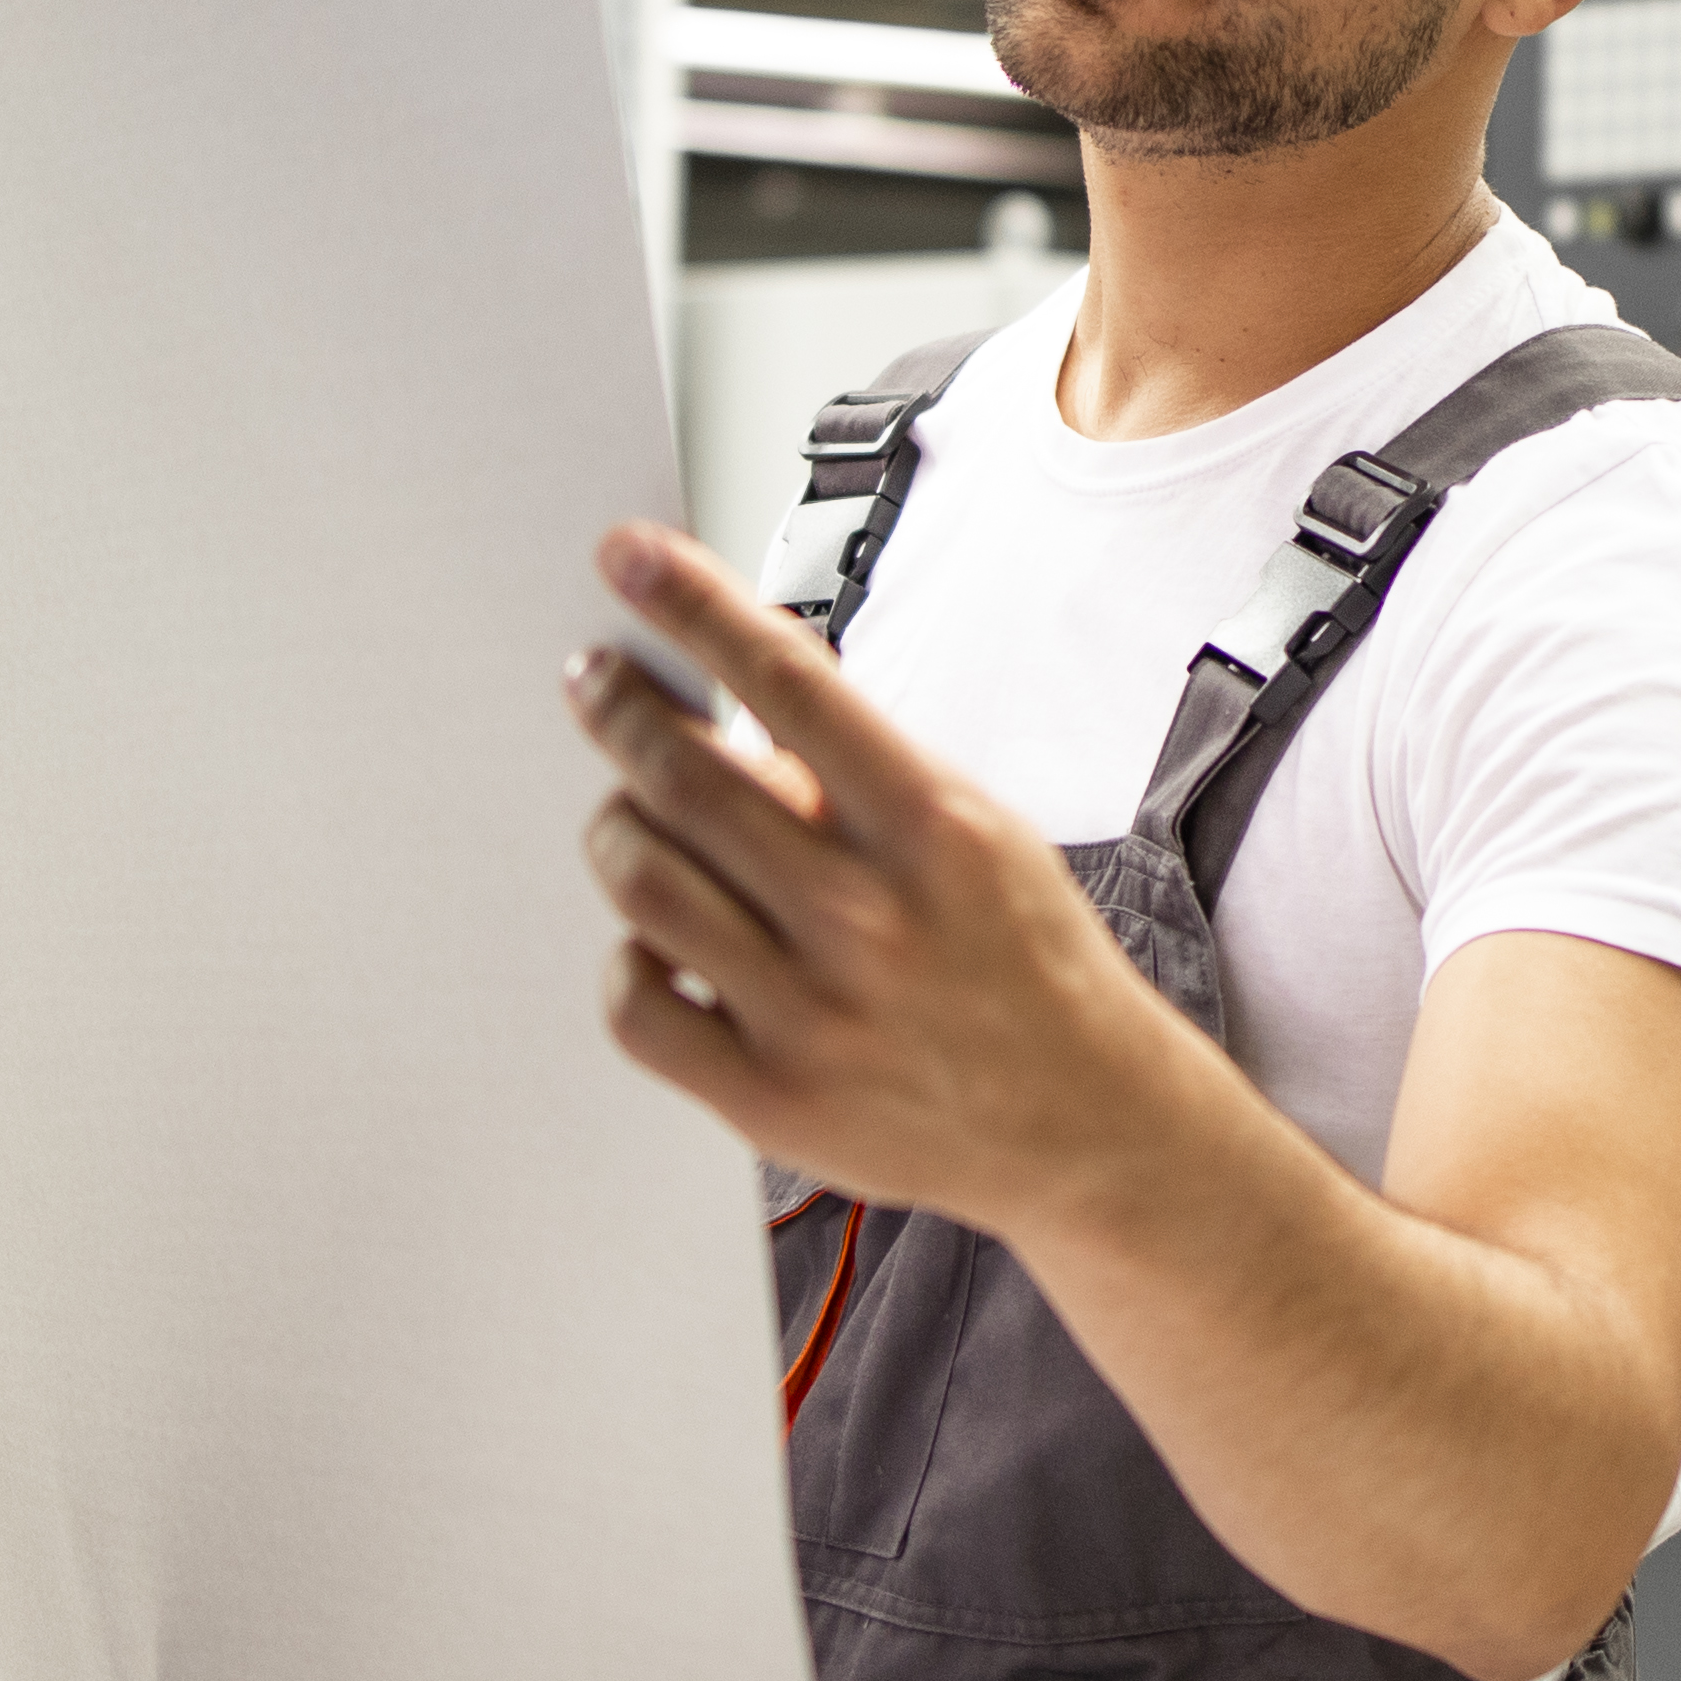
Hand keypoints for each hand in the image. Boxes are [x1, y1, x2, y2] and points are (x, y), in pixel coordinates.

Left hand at [565, 527, 1225, 1231]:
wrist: (1085, 1125)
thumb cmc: (1028, 967)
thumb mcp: (981, 835)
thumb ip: (861, 779)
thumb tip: (732, 721)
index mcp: (933, 829)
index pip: (785, 680)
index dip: (693, 604)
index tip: (630, 555)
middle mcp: (867, 917)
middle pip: (685, 776)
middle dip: (619, 706)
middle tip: (596, 677)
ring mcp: (811, 1012)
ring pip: (642, 879)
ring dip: (617, 825)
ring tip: (629, 811)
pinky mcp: (767, 1097)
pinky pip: (635, 1003)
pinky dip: (627, 958)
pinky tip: (657, 940)